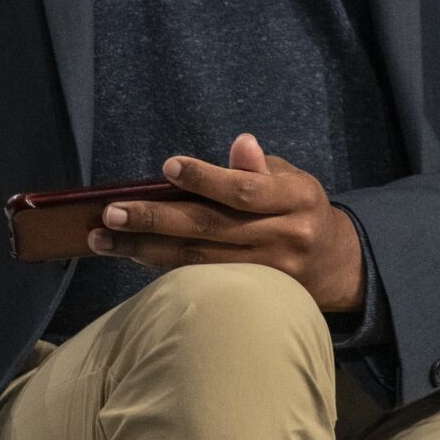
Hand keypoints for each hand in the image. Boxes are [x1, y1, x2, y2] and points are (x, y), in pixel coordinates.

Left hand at [88, 131, 365, 314]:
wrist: (336, 265)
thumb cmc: (299, 209)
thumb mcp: (291, 179)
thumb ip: (260, 166)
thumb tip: (240, 144)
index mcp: (296, 199)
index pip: (245, 190)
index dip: (206, 178)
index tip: (167, 167)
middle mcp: (285, 237)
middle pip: (211, 228)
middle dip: (155, 219)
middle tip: (111, 212)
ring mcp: (269, 272)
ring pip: (198, 259)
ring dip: (144, 249)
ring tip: (103, 239)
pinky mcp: (254, 295)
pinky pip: (201, 280)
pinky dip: (163, 267)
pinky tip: (131, 255)